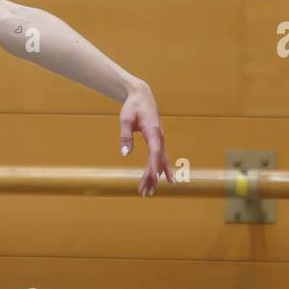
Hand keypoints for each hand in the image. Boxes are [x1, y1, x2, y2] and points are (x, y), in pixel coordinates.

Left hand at [119, 81, 174, 195]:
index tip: (154, 178)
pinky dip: (161, 170)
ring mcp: (160, 140)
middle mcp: (160, 138)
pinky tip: (163, 181)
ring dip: (155, 176)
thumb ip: (125, 137)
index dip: (154, 166)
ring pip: (160, 161)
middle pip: (157, 160)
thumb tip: (125, 154)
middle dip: (152, 177)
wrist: (142, 96)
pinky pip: (160, 158)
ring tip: (150, 192)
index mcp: (153, 131)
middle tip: (146, 192)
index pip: (155, 151)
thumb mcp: (125, 119)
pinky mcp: (158, 142)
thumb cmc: (133, 107)